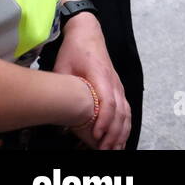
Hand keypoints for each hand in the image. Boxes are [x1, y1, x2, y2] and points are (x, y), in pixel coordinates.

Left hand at [52, 14, 130, 148]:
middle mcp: (114, 82)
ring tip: (115, 148)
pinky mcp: (118, 88)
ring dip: (122, 131)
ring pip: (126, 111)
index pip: (108, 103)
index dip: (104, 121)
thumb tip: (58, 111)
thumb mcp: (62, 68)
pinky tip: (122, 136)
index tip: (96, 136)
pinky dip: (126, 124)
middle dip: (114, 133)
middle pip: (121, 111)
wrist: (88, 34)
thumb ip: (64, 88)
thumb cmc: (74, 51)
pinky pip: (126, 108)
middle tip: (105, 150)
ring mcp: (118, 85)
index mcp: (101, 76)